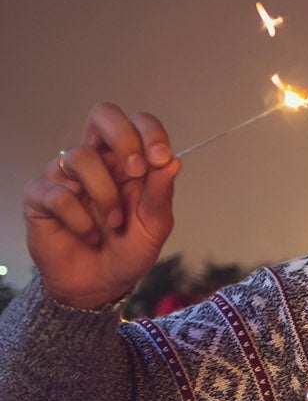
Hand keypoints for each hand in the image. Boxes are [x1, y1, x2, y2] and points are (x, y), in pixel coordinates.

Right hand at [23, 103, 178, 308]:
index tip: (161, 158)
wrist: (100, 285)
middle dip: (123, 137)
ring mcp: (66, 176)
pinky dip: (79, 219)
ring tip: (113, 224)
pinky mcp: (40, 195)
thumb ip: (161, 194)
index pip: (136, 123)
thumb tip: (174, 161)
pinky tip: (87, 235)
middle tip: (136, 171)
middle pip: (102, 114)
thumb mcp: (154, 227)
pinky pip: (58, 193)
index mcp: (128, 162)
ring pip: (80, 157)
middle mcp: (97, 161)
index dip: (149, 131)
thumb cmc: (127, 251)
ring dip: (105, 195)